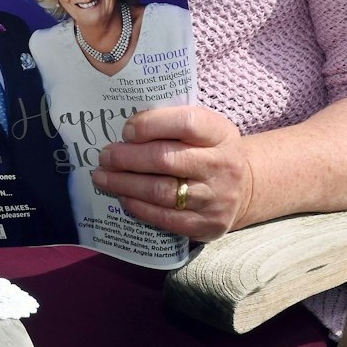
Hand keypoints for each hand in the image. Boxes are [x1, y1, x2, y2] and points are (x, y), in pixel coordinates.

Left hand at [91, 105, 254, 241]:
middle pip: (165, 159)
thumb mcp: (201, 129)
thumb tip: (123, 129)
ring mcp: (217, 197)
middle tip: (104, 157)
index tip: (126, 130)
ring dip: (124, 184)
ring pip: (161, 191)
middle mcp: (222, 165)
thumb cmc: (207, 150)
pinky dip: (139, 208)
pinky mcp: (209, 224)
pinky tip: (124, 198)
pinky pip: (165, 218)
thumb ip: (169, 123)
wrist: (244, 187)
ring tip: (103, 177)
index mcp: (220, 133)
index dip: (150, 125)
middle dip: (126, 158)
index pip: (186, 123)